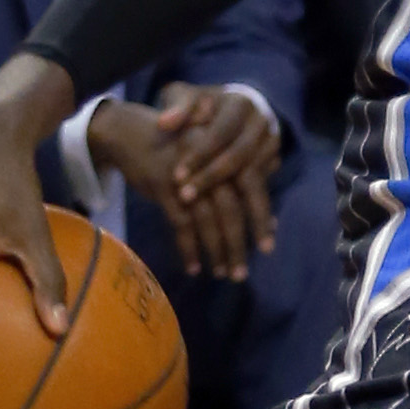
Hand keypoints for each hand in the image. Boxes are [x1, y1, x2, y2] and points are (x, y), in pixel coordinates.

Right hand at [90, 86, 279, 280]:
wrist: (134, 133)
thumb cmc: (183, 153)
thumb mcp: (215, 164)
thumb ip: (243, 189)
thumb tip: (275, 224)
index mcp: (228, 154)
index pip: (251, 190)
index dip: (261, 220)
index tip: (268, 249)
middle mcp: (210, 163)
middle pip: (230, 209)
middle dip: (237, 244)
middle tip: (242, 274)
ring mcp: (185, 175)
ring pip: (206, 219)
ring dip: (215, 250)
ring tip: (222, 273)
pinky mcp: (162, 186)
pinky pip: (180, 223)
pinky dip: (188, 248)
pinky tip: (194, 267)